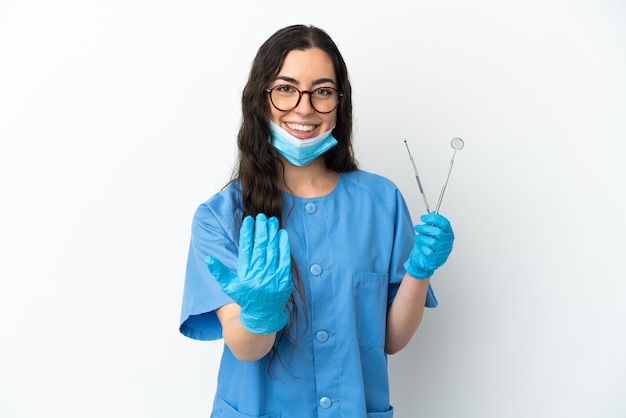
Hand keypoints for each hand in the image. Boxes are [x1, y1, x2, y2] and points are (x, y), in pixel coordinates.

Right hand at [205, 213, 292, 333]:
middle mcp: (258, 273)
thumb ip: (218, 271)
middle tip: (261, 216)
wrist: (262, 316)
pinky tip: (282, 234)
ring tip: (271, 220)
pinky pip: (284, 258)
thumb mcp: (228, 286)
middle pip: (260, 245)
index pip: (246, 247)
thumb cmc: (245, 298)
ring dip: (272, 233)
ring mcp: (272, 276)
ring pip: (272, 249)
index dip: (247, 232)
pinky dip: (284, 245)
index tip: (248, 220)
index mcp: (245, 272)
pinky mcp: (283, 278)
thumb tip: (208, 258)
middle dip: (261, 228)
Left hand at [404, 212, 453, 278]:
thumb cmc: (427, 246)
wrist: (422, 260)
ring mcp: (444, 251)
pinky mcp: (438, 259)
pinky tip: (422, 247)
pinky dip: (423, 248)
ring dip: (422, 239)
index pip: (444, 223)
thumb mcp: (429, 232)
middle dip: (424, 228)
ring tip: (417, 238)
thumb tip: (433, 213)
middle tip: (417, 228)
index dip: (433, 218)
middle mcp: (448, 242)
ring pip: (432, 242)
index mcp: (448, 233)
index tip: (423, 218)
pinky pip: (429, 252)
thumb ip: (432, 223)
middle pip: (438, 232)